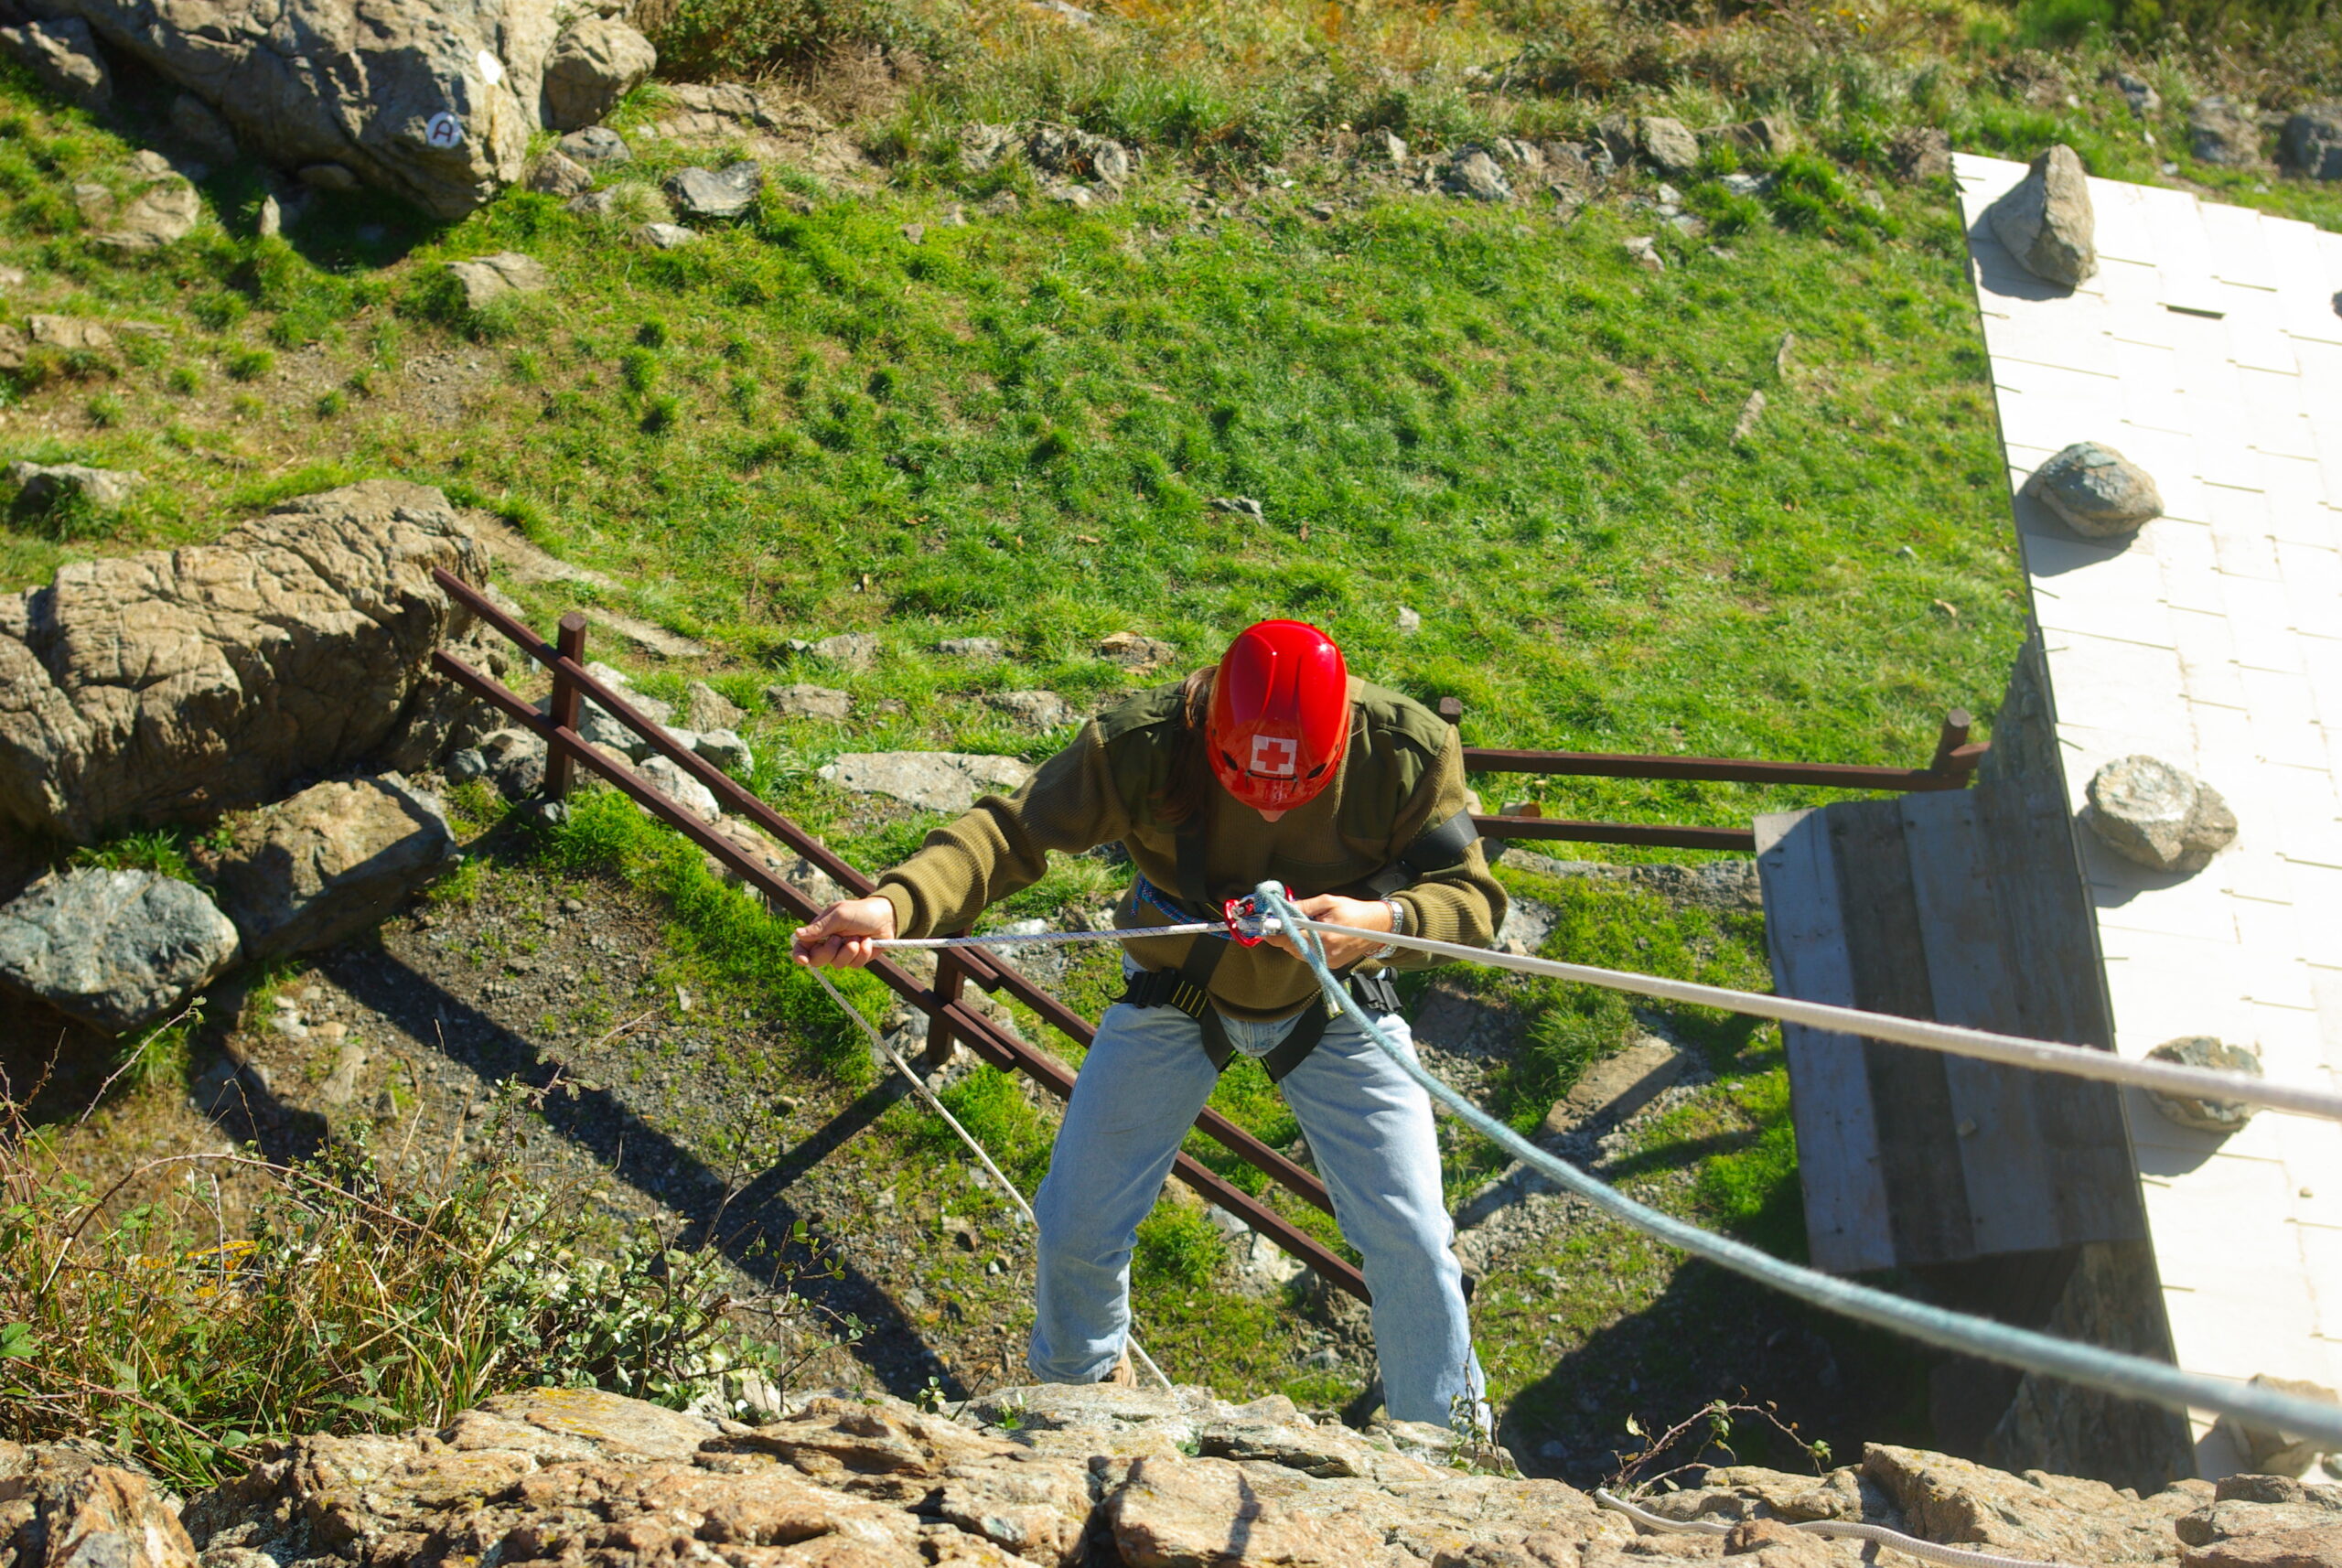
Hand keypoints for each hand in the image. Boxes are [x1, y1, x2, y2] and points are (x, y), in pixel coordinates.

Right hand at [792, 897, 897, 968]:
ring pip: (837, 964)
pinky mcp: (857, 959)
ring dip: (850, 950)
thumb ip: (820, 927)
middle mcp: (829, 943)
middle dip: (829, 951)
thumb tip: (797, 934)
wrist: (887, 917)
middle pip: (817, 960)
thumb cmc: (861, 911)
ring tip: (858, 937)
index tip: (803, 961)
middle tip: (839, 938)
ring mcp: (843, 952)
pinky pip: (854, 965)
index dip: (799, 955)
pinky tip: (868, 941)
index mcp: (820, 931)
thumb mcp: (840, 915)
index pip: (802, 946)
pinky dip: (863, 952)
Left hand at [1266, 893, 1391, 970]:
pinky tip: (1316, 935)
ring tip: (1307, 926)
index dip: (1274, 932)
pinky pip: (1309, 956)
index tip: (1267, 925)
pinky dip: (1307, 946)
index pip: (1288, 938)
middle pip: (1290, 947)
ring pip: (1298, 953)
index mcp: (1323, 936)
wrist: (1379, 927)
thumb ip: (1304, 906)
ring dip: (1296, 940)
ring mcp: (1328, 961)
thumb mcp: (1328, 902)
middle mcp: (1325, 953)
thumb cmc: (1355, 911)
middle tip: (1288, 919)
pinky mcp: (1331, 965)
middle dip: (1286, 934)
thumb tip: (1283, 909)